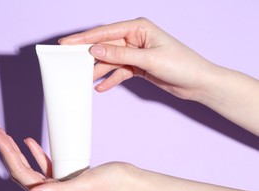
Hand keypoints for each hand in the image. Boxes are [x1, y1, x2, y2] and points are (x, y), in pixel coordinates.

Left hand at [0, 127, 143, 190]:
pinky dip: (36, 154)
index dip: (8, 154)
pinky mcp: (66, 177)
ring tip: (6, 136)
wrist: (130, 182)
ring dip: (17, 151)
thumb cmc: (111, 184)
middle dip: (7, 150)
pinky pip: (45, 165)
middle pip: (22, 170)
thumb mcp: (83, 185)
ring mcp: (58, 186)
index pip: (22, 175)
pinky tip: (29, 143)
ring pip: (30, 167)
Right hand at [59, 17, 214, 100]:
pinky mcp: (137, 66)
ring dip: (98, 71)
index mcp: (138, 28)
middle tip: (69, 62)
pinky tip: (101, 88)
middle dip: (88, 56)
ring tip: (84, 80)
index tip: (67, 43)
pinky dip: (111, 79)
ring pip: (110, 60)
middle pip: (105, 46)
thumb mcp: (147, 59)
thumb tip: (95, 50)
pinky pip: (119, 71)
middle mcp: (134, 38)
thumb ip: (119, 55)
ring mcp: (135, 53)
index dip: (84, 38)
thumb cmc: (181, 64)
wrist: (197, 83)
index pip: (105, 32)